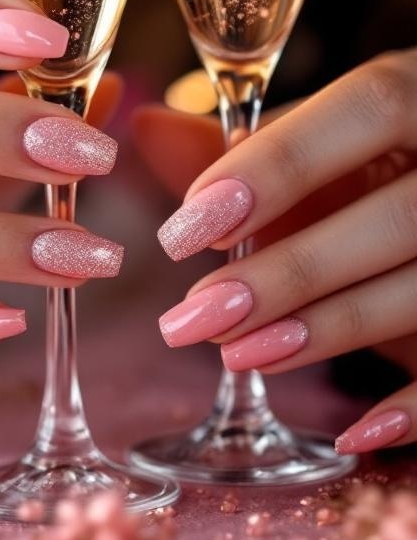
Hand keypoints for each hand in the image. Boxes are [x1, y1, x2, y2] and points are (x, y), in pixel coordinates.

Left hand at [133, 48, 416, 455]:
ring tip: (237, 352)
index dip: (282, 163)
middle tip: (194, 314)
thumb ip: (250, 139)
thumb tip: (149, 127)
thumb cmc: (381, 160)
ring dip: (329, 329)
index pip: (371, 107)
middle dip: (292, 269)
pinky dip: (415, 406)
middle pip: (399, 214)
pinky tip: (351, 432)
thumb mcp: (330, 142)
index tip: (190, 225)